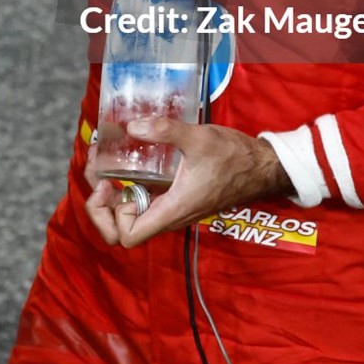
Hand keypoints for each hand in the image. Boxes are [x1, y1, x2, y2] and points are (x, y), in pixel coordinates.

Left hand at [82, 119, 293, 248]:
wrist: (262, 167)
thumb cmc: (234, 157)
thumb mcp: (198, 139)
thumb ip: (164, 131)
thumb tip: (132, 126)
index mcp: (172, 210)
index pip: (128, 236)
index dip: (110, 216)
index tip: (108, 185)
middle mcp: (169, 216)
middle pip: (123, 233)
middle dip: (103, 211)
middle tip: (102, 180)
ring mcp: (172, 210)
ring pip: (131, 220)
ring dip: (113, 201)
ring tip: (106, 171)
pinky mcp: (175, 200)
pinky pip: (144, 206)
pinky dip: (128, 192)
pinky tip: (126, 169)